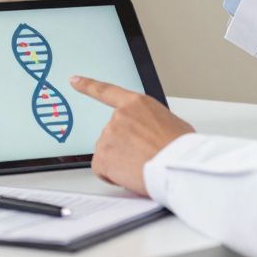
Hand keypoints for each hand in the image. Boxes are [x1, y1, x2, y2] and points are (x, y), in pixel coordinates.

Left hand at [69, 76, 193, 195]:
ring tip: (142, 166)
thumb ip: (152, 122)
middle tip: (144, 157)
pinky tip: (129, 175)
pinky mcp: (103, 156)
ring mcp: (109, 135)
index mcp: (137, 104)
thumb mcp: (173, 123)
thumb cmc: (181, 149)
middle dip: (123, 148)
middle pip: (111, 134)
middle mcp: (119, 116)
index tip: (74, 80)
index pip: (106, 91)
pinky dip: (112, 175)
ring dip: (120, 162)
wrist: (178, 166)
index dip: (88, 85)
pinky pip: (101, 169)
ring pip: (107, 153)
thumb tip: (152, 133)